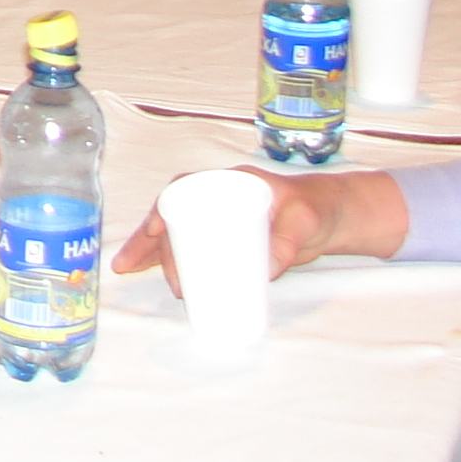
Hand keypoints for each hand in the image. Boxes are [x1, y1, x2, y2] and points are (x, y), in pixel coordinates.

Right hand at [110, 167, 408, 291]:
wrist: (332, 220)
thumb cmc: (316, 208)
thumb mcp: (304, 220)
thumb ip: (287, 240)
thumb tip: (265, 270)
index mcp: (230, 184)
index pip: (184, 189)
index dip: (162, 208)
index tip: (152, 230)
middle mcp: (217, 199)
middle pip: (173, 216)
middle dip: (151, 241)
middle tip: (144, 270)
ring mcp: (220, 220)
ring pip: (176, 232)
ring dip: (153, 251)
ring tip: (129, 271)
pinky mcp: (228, 241)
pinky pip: (193, 247)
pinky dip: (175, 261)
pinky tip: (163, 277)